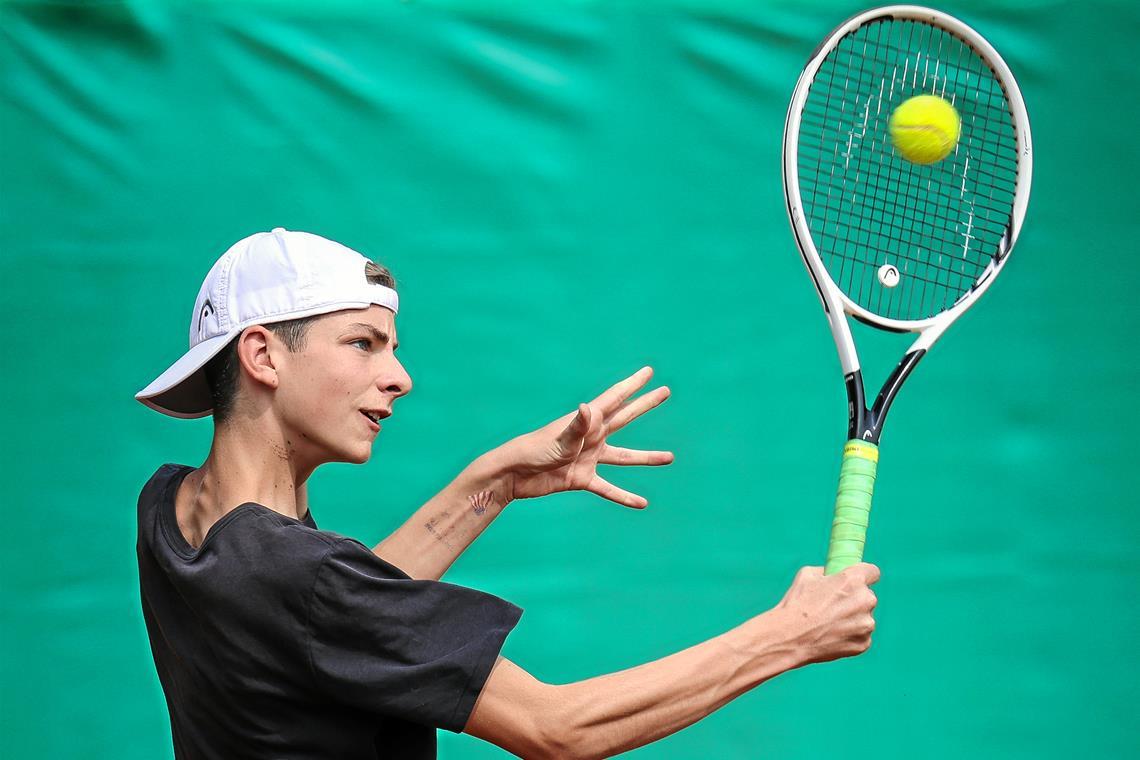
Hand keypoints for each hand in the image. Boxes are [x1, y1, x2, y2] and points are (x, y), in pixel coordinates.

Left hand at [494, 367, 673, 507]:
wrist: (514, 475)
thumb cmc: (533, 450)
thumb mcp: (558, 438)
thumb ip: (577, 426)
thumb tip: (587, 407)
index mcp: (587, 420)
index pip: (615, 398)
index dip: (633, 384)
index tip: (649, 372)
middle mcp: (591, 436)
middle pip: (625, 418)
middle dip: (645, 404)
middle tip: (666, 392)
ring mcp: (588, 457)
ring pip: (624, 456)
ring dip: (646, 458)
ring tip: (669, 457)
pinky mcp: (582, 478)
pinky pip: (608, 488)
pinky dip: (624, 496)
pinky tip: (642, 503)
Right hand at [773, 564, 879, 664]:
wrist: (789, 637)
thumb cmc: (796, 604)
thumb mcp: (808, 575)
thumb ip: (827, 572)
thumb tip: (833, 574)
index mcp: (853, 580)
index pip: (873, 572)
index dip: (864, 575)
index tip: (859, 579)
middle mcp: (865, 601)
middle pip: (868, 596)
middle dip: (855, 599)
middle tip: (835, 605)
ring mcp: (866, 624)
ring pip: (865, 617)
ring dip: (853, 618)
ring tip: (830, 623)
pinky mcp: (863, 643)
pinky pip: (861, 635)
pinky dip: (850, 635)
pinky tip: (832, 635)